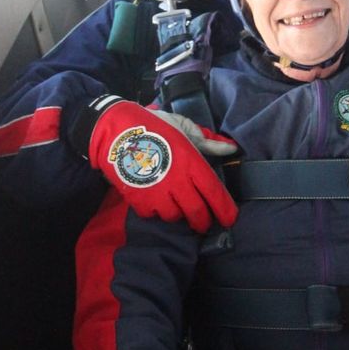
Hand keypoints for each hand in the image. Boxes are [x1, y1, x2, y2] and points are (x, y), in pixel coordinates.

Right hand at [86, 97, 237, 231]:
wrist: (116, 131)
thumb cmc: (154, 126)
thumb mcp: (184, 128)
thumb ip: (208, 142)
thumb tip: (232, 148)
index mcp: (192, 164)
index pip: (214, 193)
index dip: (225, 210)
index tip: (230, 220)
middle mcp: (178, 183)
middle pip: (197, 212)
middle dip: (203, 222)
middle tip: (204, 223)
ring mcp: (158, 194)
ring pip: (175, 216)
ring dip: (178, 214)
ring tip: (176, 206)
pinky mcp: (140, 201)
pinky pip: (153, 214)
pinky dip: (156, 211)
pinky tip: (156, 201)